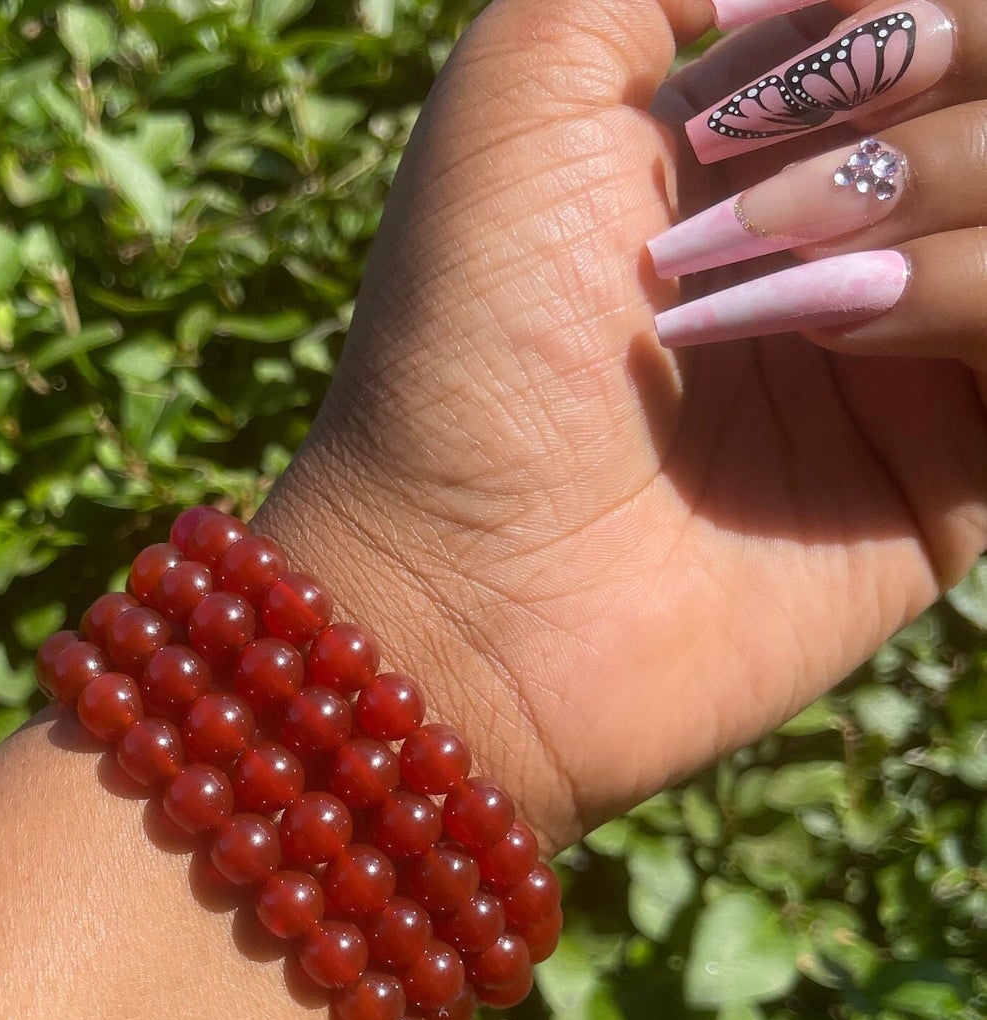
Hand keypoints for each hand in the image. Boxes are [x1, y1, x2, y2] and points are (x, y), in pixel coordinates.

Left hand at [256, 0, 986, 852]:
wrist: (468, 578)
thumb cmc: (472, 336)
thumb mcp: (528, 84)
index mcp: (765, 136)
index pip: (934, 13)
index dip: (903, 7)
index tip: (784, 74)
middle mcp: (855, 230)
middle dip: (937, 78)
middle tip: (776, 193)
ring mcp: (914, 351)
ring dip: (944, 187)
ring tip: (791, 285)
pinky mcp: (957, 472)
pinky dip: (979, 295)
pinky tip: (850, 334)